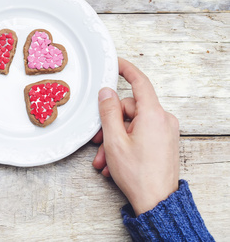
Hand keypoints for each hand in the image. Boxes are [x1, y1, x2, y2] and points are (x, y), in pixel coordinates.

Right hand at [92, 58, 179, 215]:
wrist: (157, 202)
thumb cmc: (138, 174)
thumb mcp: (114, 140)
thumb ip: (108, 112)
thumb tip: (106, 93)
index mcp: (153, 115)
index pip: (140, 82)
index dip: (126, 69)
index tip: (116, 63)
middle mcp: (163, 120)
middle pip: (130, 108)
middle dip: (110, 124)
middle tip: (98, 142)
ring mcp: (165, 132)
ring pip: (132, 124)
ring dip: (115, 139)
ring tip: (105, 159)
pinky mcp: (164, 142)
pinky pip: (140, 134)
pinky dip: (125, 144)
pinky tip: (115, 162)